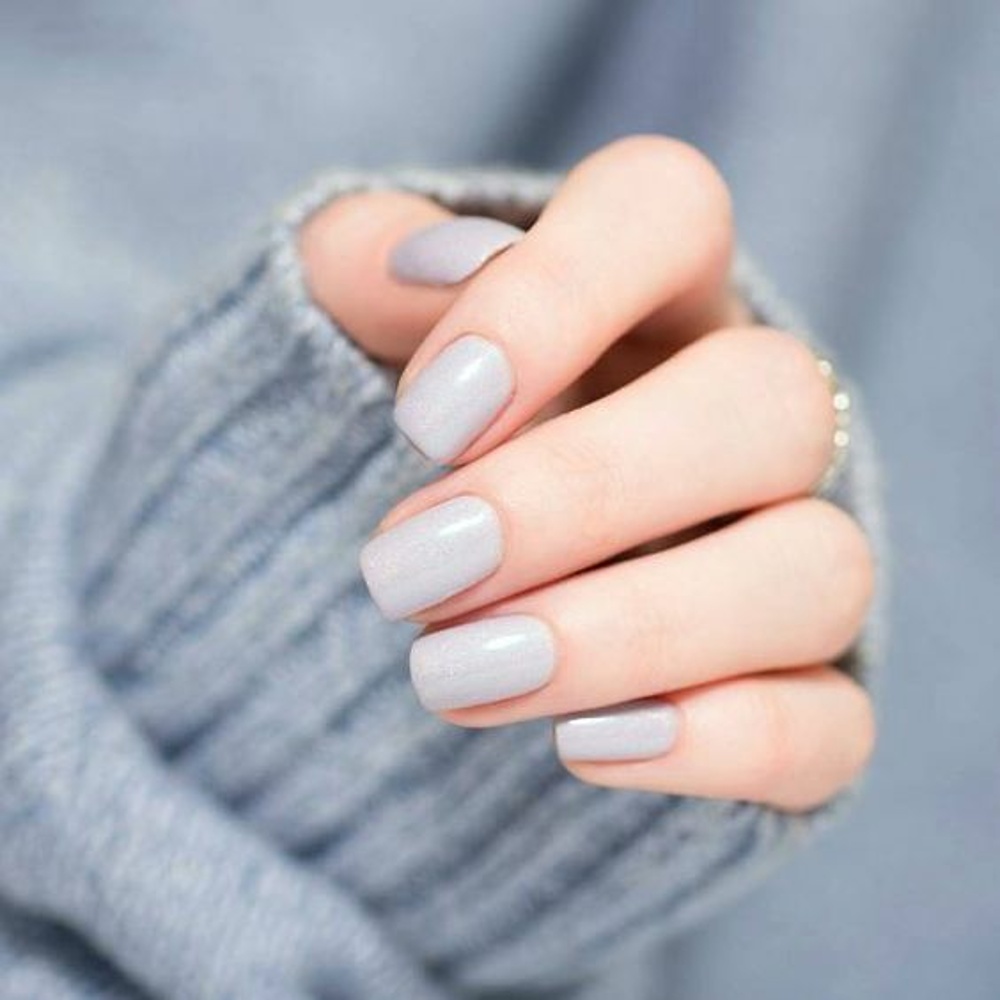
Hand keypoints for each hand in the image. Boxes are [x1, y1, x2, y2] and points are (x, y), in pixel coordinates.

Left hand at [300, 136, 874, 812]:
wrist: (424, 591)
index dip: (557, 294)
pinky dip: (725, 743)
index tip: (425, 419)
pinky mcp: (795, 692)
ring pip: (814, 571)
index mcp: (648, 296)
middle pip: (767, 403)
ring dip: (632, 632)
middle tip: (410, 570)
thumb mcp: (343, 334)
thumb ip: (365, 271)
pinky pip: (830, 722)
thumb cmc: (392, 442)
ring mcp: (786, 554)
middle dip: (581, 493)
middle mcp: (742, 416)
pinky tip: (582, 747)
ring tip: (454, 675)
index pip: (667, 212)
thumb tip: (425, 267)